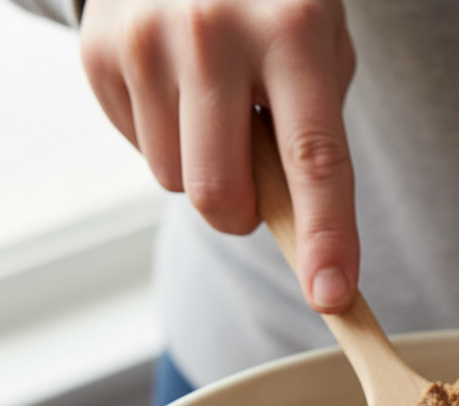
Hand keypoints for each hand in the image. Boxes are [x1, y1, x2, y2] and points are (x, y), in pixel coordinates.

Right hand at [80, 0, 357, 312]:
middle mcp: (215, 32)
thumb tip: (304, 237)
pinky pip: (139, 153)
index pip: (314, 159)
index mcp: (292, 31)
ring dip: (202, 170)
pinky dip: (165, 141)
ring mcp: (146, 39)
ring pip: (177, 183)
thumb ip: (315, 138)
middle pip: (223, 196)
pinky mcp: (99, 52)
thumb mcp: (319, 50)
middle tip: (254, 179)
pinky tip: (178, 91)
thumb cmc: (272, 9)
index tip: (330, 295)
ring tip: (213, 107)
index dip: (325, 236)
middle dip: (242, 215)